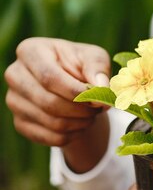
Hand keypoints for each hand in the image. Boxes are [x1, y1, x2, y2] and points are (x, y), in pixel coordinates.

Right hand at [5, 37, 110, 171]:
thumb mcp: (94, 58)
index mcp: (30, 51)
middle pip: (49, 103)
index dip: (76, 92)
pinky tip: (80, 124)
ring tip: (91, 113)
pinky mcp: (20, 123)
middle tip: (98, 107)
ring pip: (52, 123)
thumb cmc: (81, 64)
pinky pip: (50, 138)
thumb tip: (101, 90)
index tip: (98, 98)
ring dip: (80, 123)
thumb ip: (98, 69)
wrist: (70, 82)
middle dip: (81, 109)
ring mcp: (14, 101)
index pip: (49, 77)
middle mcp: (15, 75)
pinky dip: (72, 134)